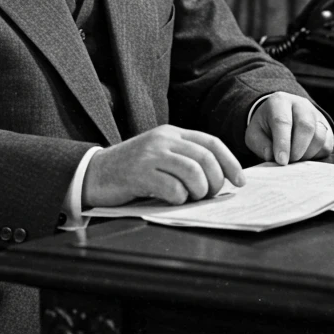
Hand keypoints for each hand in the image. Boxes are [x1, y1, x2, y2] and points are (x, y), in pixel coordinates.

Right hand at [82, 125, 244, 208]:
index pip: (211, 143)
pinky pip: (172, 187)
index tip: (240, 181)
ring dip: (199, 191)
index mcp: (172, 134)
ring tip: (191, 198)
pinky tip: (170, 200)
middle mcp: (163, 139)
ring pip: (193, 172)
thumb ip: (185, 160)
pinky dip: (178, 198)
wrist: (94, 173)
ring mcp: (151, 154)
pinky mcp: (139, 173)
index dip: (230, 162)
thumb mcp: (160, 156)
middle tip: (210, 195)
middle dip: (216, 181)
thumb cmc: (131, 170)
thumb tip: (219, 180)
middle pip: (205, 157)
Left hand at [245, 93, 333, 163]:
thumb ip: (260, 145)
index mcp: (279, 102)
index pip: (283, 121)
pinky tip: (304, 156)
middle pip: (305, 126)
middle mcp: (301, 105)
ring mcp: (316, 115)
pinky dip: (316, 156)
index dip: (282, 143)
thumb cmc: (267, 127)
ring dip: (307, 154)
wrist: (281, 117)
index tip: (281, 161)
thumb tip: (271, 156)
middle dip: (297, 149)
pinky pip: (327, 145)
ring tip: (294, 159)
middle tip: (289, 162)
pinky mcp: (327, 129)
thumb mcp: (255, 133)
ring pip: (319, 136)